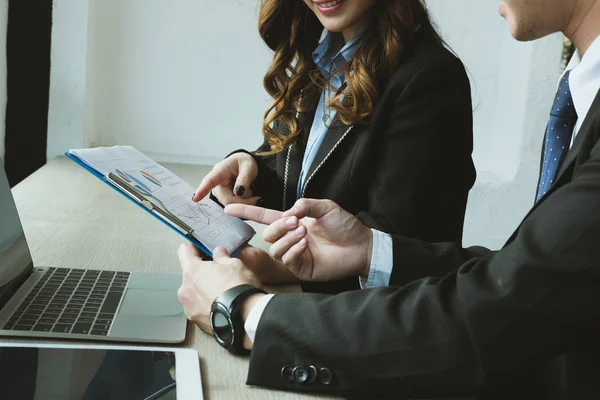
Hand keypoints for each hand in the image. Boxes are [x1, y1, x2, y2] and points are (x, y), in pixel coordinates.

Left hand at [177, 243, 264, 349]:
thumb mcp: (235, 264)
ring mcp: (188, 307)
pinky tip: (221, 303)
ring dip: (203, 289)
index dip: (194, 247)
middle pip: (190, 274)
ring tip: (222, 291)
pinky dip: (207, 304)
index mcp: (192, 270)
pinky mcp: (195, 320)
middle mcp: (185, 289)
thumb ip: (222, 257)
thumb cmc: (238, 289)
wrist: (245, 317)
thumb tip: (219, 253)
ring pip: (193, 292)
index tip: (200, 247)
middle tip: (218, 271)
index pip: (184, 251)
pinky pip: (198, 307)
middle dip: (202, 271)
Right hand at [192, 153, 260, 205]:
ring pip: (231, 205)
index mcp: (220, 171)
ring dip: (244, 203)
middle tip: (257, 198)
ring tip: (252, 193)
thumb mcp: (248, 167)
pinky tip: (248, 197)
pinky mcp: (224, 199)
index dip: (202, 190)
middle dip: (243, 201)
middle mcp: (216, 184)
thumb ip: (244, 179)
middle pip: (227, 200)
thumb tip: (238, 192)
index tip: (195, 198)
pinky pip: (234, 206)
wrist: (244, 165)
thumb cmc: (244, 163)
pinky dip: (243, 204)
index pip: (210, 181)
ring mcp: (220, 193)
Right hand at [225, 199, 372, 281]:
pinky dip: (292, 250)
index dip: (246, 212)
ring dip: (286, 238)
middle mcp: (290, 238)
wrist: (361, 246)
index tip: (227, 208)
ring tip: (303, 233)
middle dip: (278, 227)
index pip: (264, 217)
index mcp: (293, 222)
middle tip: (296, 222)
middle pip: (267, 234)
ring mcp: (295, 254)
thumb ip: (304, 205)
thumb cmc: (345, 226)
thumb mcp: (325, 207)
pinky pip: (286, 260)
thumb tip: (288, 212)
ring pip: (274, 248)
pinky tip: (305, 245)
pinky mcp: (302, 269)